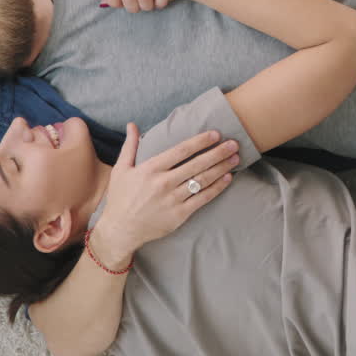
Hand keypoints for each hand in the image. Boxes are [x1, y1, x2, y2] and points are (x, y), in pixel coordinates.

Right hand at [91, 123, 239, 258]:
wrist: (121, 230)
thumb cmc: (121, 198)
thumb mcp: (121, 170)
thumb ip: (130, 146)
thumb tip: (132, 125)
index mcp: (150, 169)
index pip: (181, 151)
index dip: (200, 141)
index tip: (216, 134)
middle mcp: (163, 183)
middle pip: (197, 164)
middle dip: (218, 153)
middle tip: (234, 144)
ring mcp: (172, 200)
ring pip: (202, 180)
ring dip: (221, 168)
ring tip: (235, 158)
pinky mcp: (179, 215)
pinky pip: (202, 199)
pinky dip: (217, 188)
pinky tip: (227, 178)